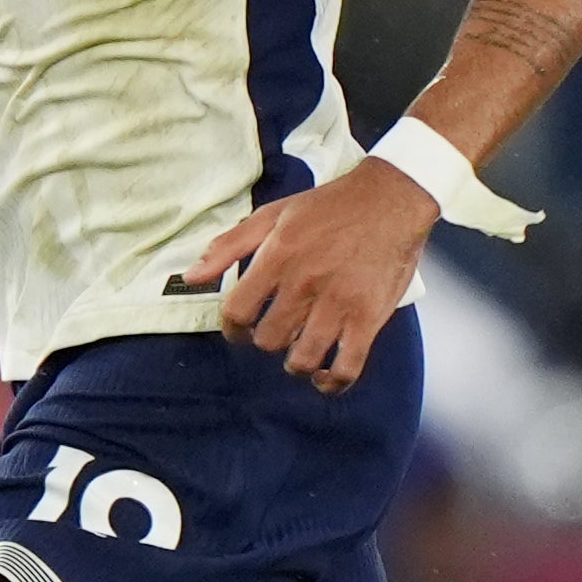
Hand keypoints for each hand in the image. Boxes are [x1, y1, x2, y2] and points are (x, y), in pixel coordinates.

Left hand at [184, 158, 433, 392]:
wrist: (391, 199)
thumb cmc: (330, 206)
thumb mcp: (273, 214)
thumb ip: (229, 245)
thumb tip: (191, 276)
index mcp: (278, 258)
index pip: (237, 311)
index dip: (233, 327)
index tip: (240, 328)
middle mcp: (304, 284)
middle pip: (268, 339)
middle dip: (266, 341)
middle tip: (276, 332)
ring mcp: (338, 304)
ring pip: (301, 358)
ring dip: (295, 363)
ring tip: (298, 352)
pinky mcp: (368, 318)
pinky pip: (346, 367)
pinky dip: (331, 382)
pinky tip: (324, 377)